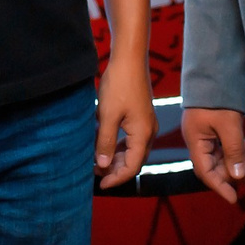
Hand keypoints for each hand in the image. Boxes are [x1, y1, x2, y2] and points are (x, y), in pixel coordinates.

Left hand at [95, 58, 156, 188]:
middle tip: (95, 175)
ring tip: (98, 163)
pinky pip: (131, 140)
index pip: (131, 167)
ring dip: (116, 159)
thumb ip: (104, 142)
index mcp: (143, 134)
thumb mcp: (107, 116)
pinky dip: (118, 147)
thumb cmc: (119, 85)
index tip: (100, 185)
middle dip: (116, 171)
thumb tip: (102, 166)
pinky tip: (104, 146)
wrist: (129, 59)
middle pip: (134, 161)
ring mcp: (146, 123)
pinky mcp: (140, 116)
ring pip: (132, 151)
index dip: (116, 178)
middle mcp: (148, 131)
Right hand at [182, 106, 244, 204]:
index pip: (205, 172)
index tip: (233, 198)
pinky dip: (237, 149)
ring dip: (237, 160)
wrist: (215, 72)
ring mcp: (205, 133)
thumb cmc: (218, 98)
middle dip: (233, 173)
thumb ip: (233, 151)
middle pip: (214, 166)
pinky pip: (224, 145)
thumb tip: (238, 176)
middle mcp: (198, 139)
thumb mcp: (229, 126)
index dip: (219, 186)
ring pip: (221, 155)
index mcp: (195, 141)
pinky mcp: (213, 126)